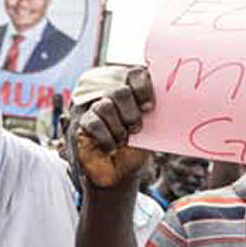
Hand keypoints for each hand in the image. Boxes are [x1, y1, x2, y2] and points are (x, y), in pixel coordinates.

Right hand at [76, 66, 154, 187]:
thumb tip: (165, 98)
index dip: (143, 88)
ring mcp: (92, 106)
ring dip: (119, 128)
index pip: (135, 73)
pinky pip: (94, 122)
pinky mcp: (80, 123)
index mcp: (129, 88)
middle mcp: (108, 93)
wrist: (121, 173)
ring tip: (122, 140)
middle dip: (131, 113)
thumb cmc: (136, 147)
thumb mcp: (150, 126)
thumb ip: (150, 108)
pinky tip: (111, 147)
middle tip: (135, 128)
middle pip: (119, 90)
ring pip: (105, 105)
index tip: (148, 108)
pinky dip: (107, 138)